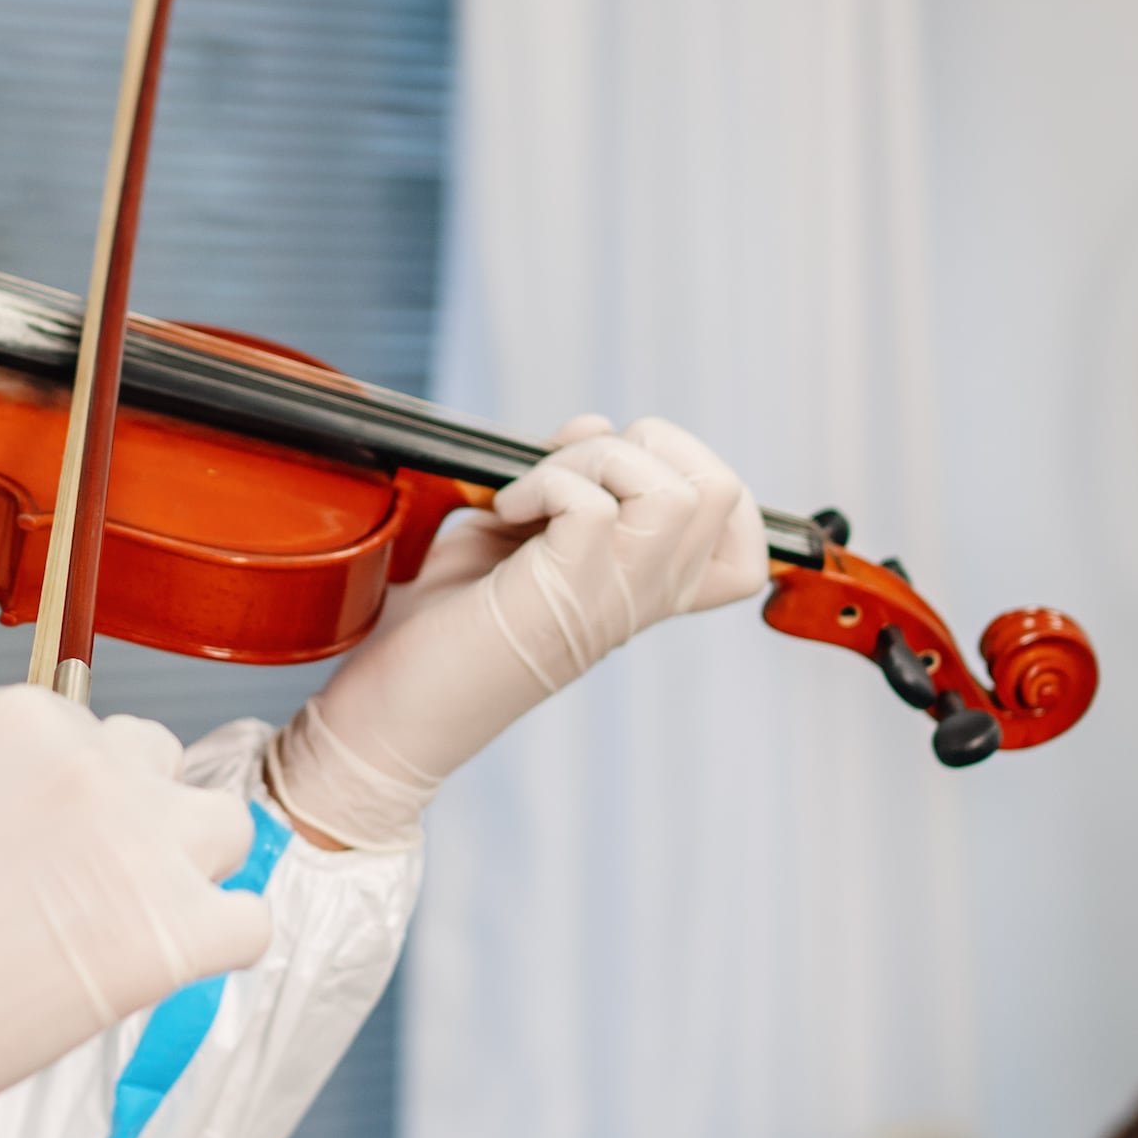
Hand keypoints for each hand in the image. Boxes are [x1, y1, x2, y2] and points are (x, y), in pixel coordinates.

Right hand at [0, 686, 268, 1137]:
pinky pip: (251, 923)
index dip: (78, 801)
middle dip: (138, 824)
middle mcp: (91, 762)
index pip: (100, 732)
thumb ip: (9, 789)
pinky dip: (217, 951)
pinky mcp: (166, 936)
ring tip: (115, 934)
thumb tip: (68, 826)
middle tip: (76, 897)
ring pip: (225, 831)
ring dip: (186, 877)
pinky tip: (153, 976)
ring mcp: (136, 845)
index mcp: (22, 716)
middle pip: (167, 768)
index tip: (37, 855)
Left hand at [264, 414, 764, 847]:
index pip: (743, 540)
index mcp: (647, 590)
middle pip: (722, 487)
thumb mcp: (524, 532)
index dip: (699, 478)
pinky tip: (504, 515)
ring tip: (538, 493)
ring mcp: (613, 595)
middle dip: (645, 441)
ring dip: (598, 458)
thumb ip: (569, 479)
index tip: (624, 476)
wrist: (395, 714)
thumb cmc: (451, 630)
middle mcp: (646, 597)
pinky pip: (591, 500)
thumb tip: (597, 423)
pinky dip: (542, 483)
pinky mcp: (563, 592)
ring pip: (679, 489)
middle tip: (573, 471)